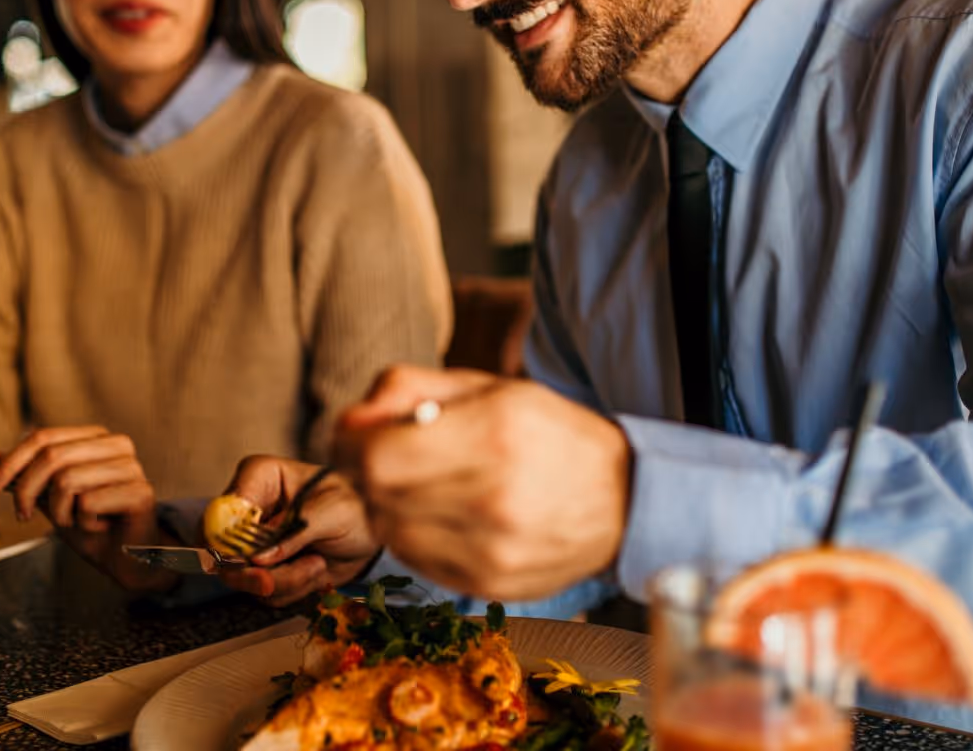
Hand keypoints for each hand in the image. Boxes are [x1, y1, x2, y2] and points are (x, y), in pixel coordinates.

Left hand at [0, 426, 174, 594]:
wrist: (123, 556)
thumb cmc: (88, 523)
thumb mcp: (46, 495)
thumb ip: (19, 472)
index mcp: (94, 437)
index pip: (43, 437)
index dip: (11, 462)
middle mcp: (116, 444)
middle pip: (53, 457)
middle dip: (28, 491)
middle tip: (23, 515)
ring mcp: (131, 466)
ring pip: (68, 481)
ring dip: (59, 512)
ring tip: (73, 520)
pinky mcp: (140, 491)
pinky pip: (89, 503)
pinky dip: (83, 522)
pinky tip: (96, 525)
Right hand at [216, 456, 379, 607]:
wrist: (370, 535)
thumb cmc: (356, 507)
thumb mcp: (334, 510)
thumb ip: (296, 531)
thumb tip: (259, 557)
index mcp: (260, 477)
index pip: (224, 507)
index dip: (229, 538)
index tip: (253, 558)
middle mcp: (250, 509)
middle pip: (221, 549)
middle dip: (252, 573)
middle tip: (274, 580)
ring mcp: (254, 542)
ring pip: (244, 577)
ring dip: (283, 580)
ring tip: (316, 563)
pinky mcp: (265, 568)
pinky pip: (264, 591)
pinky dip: (291, 588)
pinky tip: (313, 569)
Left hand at [335, 365, 631, 600]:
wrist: (623, 499)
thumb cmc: (546, 434)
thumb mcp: (486, 387)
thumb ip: (409, 389)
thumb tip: (349, 420)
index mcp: (493, 435)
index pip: (378, 456)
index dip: (350, 443)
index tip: (354, 434)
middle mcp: (492, 499)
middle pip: (378, 494)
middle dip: (366, 470)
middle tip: (387, 455)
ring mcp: (491, 551)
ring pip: (391, 531)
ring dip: (387, 504)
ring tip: (422, 484)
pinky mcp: (488, 585)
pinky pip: (416, 560)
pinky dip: (412, 534)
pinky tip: (441, 514)